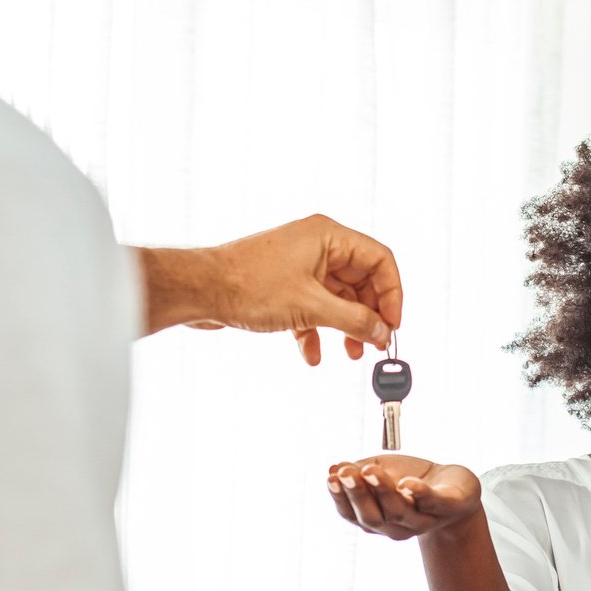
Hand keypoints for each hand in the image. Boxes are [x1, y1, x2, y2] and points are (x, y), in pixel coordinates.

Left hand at [139, 215, 402, 363]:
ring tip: (351, 354)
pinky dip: (316, 331)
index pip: (379, 259)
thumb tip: (381, 332)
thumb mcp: (311, 307)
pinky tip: (311, 354)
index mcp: (328, 236)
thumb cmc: (247, 285)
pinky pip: (313, 307)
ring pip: (337, 297)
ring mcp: (299, 266)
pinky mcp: (283, 285)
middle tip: (374, 344)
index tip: (392, 325)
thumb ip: (353, 321)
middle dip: (368, 315)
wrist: (198, 290)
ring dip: (345, 327)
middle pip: (361, 280)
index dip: (392, 294)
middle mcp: (317, 246)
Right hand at [328, 455, 481, 539]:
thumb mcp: (382, 471)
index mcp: (378, 518)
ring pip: (400, 511)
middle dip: (358, 494)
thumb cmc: (413, 481)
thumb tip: (333, 469)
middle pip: (373, 518)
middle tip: (346, 473)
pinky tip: (407, 484)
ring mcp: (423, 519)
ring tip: (370, 470)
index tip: (331, 477)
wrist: (458, 489)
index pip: (352, 515)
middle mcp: (397, 525)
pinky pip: (433, 503)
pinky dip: (419, 494)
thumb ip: (358, 471)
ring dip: (383, 491)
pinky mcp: (447, 507)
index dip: (340, 498)